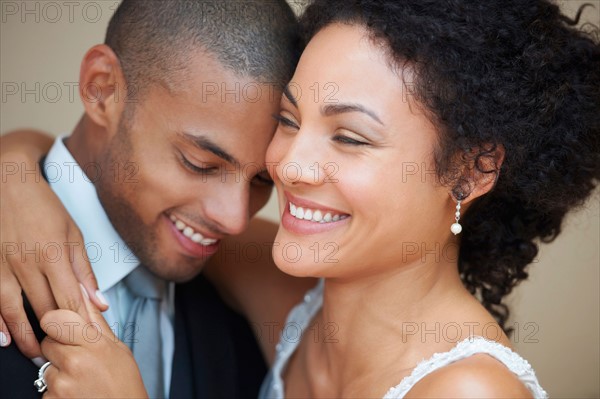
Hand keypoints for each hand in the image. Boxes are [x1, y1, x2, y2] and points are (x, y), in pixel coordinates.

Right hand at [0, 132, 106, 360]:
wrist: (8, 183)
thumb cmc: (45, 207)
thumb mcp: (73, 234)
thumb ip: (85, 270)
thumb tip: (100, 301)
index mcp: (55, 255)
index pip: (71, 299)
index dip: (81, 323)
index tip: (89, 340)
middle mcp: (28, 263)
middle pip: (44, 308)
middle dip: (56, 333)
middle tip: (66, 352)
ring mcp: (4, 265)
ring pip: (14, 310)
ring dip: (26, 335)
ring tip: (36, 354)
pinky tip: (3, 337)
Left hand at [39, 285, 146, 397]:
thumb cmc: (123, 384)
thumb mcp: (117, 348)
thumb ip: (95, 321)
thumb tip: (83, 293)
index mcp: (94, 343)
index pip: (56, 318)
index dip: (58, 322)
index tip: (64, 328)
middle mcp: (75, 361)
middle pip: (47, 341)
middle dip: (59, 348)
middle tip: (78, 359)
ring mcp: (62, 382)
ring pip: (44, 366)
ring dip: (57, 371)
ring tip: (80, 379)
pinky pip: (44, 387)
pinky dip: (55, 391)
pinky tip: (76, 392)